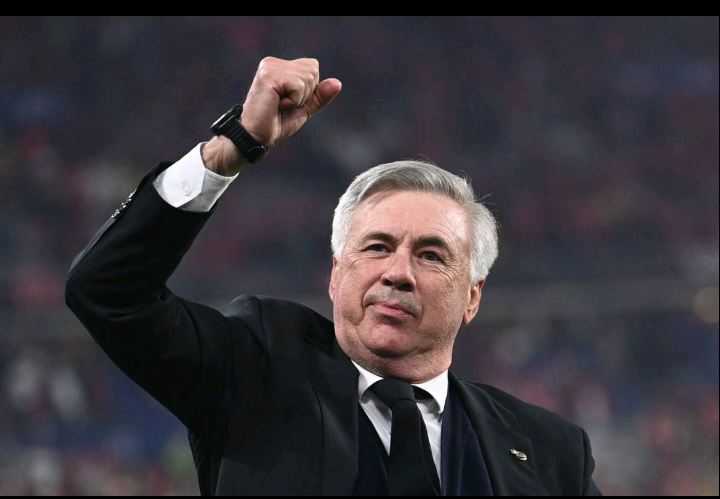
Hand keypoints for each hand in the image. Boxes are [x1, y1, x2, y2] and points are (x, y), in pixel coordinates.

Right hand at [202, 57, 340, 175]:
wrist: (255, 136)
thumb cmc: (275, 123)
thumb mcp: (303, 108)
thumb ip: (319, 96)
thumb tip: (337, 83)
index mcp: (279, 66)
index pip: (313, 67)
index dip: (309, 90)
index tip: (289, 101)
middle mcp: (273, 62)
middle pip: (313, 70)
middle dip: (305, 94)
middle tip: (284, 104)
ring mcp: (269, 67)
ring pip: (308, 77)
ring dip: (299, 98)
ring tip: (279, 105)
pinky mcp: (268, 76)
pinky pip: (298, 85)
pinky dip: (294, 101)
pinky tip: (277, 105)